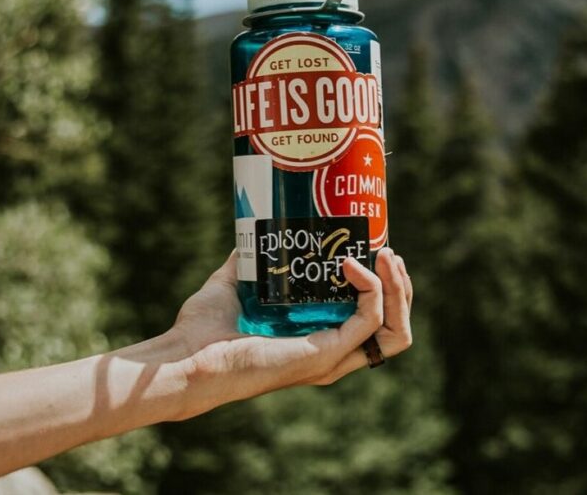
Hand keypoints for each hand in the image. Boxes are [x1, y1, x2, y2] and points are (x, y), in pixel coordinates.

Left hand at [170, 247, 413, 418]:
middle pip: (394, 328)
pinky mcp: (325, 353)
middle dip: (401, 288)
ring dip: (399, 290)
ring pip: (395, 330)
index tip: (375, 249)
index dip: (384, 287)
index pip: (373, 320)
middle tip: (388, 252)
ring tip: (386, 256)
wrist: (186, 356)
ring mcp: (331, 357)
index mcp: (318, 340)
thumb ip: (252, 260)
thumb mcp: (234, 283)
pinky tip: (351, 264)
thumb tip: (259, 228)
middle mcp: (331, 353)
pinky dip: (371, 289)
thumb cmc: (202, 330)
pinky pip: (369, 321)